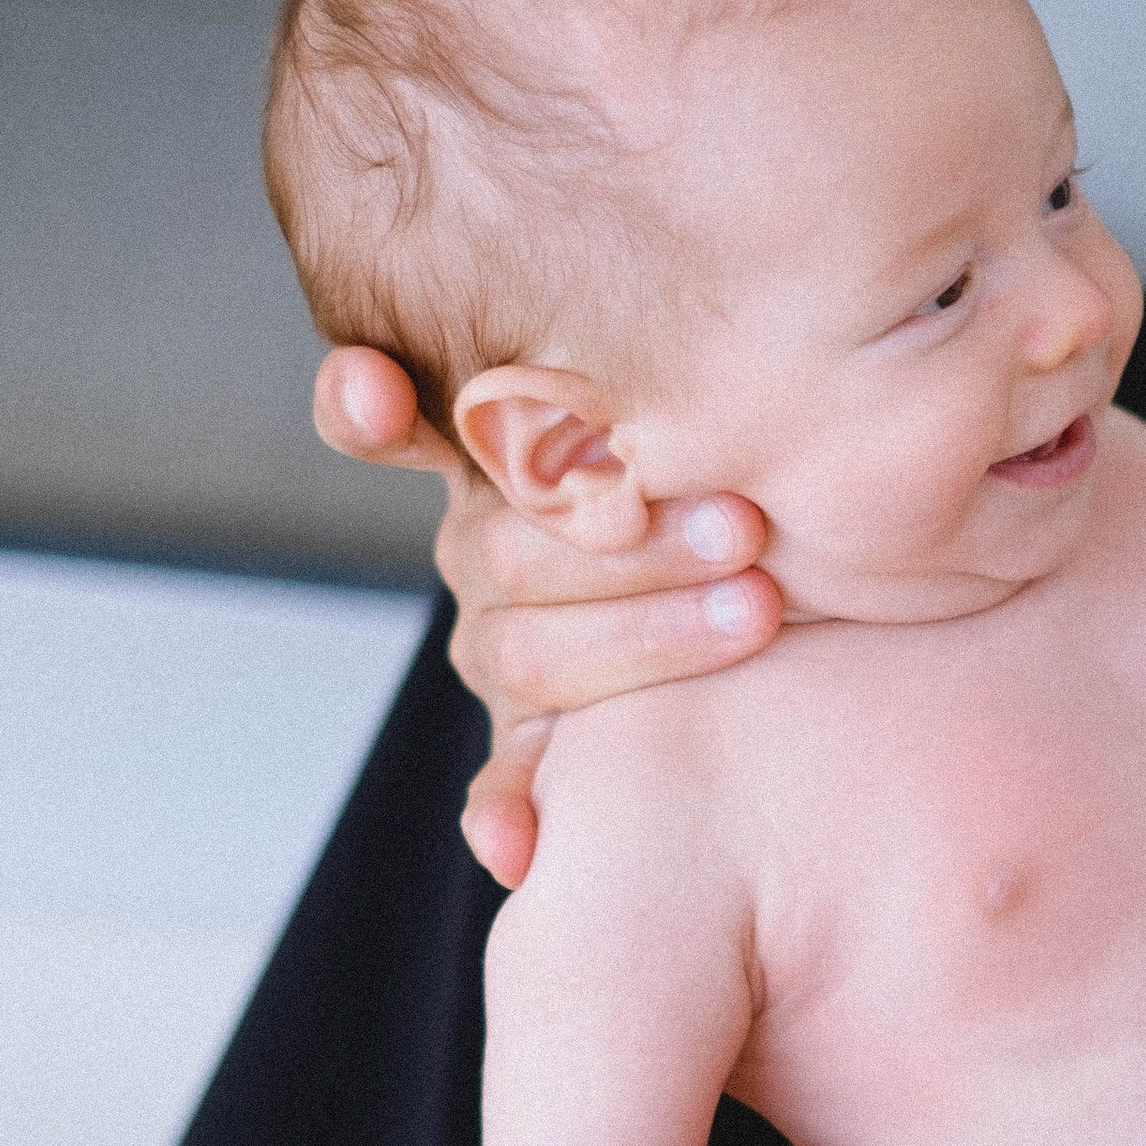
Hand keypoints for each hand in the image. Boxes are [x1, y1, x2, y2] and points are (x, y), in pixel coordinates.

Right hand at [314, 346, 782, 887]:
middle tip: (744, 524)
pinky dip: (509, 809)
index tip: (368, 389)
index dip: (365, 413)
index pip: (389, 429)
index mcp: (492, 456)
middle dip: (630, 539)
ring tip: (752, 613)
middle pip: (511, 550)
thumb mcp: (686, 398)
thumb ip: (660, 359)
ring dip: (642, 635)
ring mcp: (504, 646)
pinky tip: (510, 841)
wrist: (780, 572)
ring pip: (533, 650)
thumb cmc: (731, 448)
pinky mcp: (534, 739)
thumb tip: (599, 304)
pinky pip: (506, 780)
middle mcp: (481, 548)